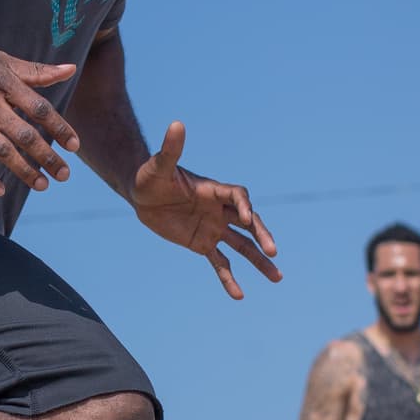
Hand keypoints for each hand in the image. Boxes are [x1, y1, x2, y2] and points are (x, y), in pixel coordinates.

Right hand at [0, 43, 80, 197]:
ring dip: (22, 170)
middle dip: (46, 156)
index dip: (59, 127)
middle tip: (64, 174)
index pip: (38, 107)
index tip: (75, 146)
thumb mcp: (1, 60)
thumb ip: (36, 71)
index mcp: (3, 81)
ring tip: (42, 184)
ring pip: (0, 150)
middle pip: (23, 134)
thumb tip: (70, 69)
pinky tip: (0, 191)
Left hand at [131, 121, 279, 298]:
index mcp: (213, 190)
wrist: (141, 195)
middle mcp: (219, 209)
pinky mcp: (202, 243)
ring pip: (242, 245)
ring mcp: (213, 227)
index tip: (248, 220)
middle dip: (261, 236)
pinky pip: (220, 262)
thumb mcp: (158, 166)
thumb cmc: (150, 176)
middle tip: (274, 251)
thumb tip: (176, 124)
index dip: (244, 207)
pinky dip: (229, 278)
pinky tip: (238, 295)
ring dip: (259, 260)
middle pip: (249, 223)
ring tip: (278, 277)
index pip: (237, 196)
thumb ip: (171, 149)